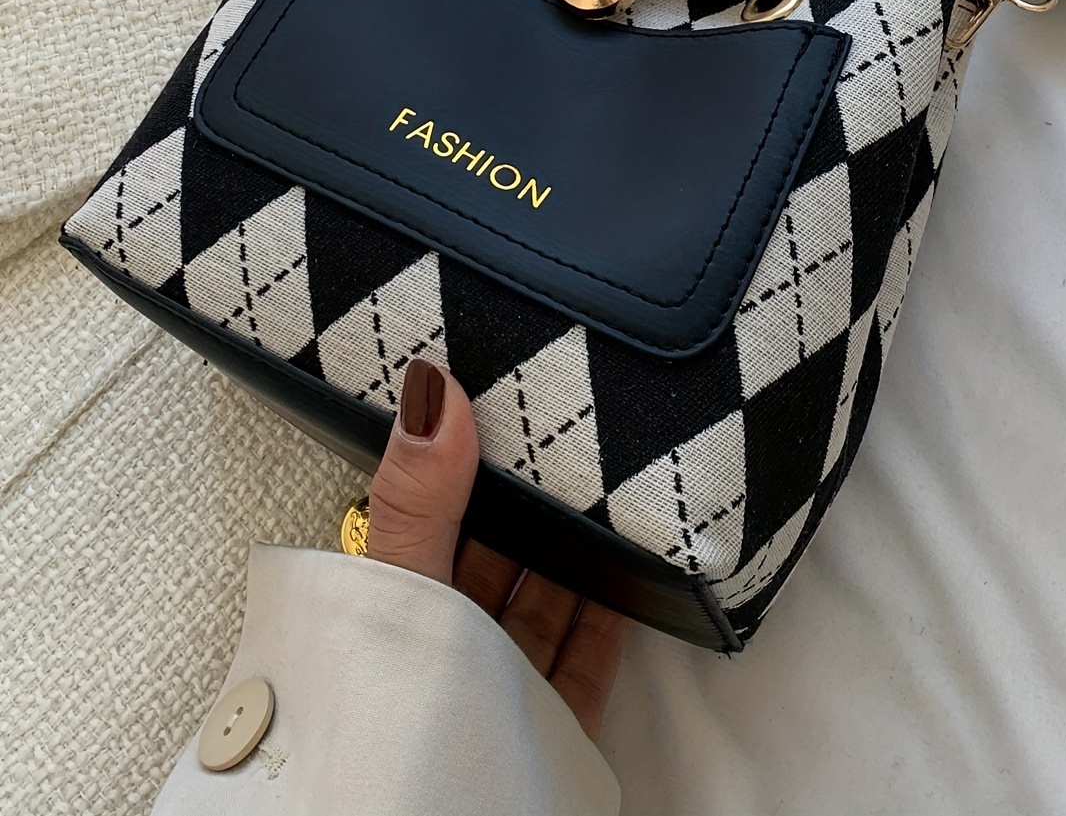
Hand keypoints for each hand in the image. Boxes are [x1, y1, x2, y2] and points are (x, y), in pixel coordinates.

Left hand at [365, 357, 627, 741]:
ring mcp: (497, 681)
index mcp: (393, 597)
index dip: (462, 459)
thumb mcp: (401, 579)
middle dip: (531, 501)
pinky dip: (609, 612)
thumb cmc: (389, 709)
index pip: (432, 512)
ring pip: (544, 599)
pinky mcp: (547, 723)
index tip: (500, 397)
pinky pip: (586, 655)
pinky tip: (628, 572)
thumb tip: (431, 390)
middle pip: (495, 554)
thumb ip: (417, 493)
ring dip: (574, 551)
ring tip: (610, 485)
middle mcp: (443, 639)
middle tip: (573, 431)